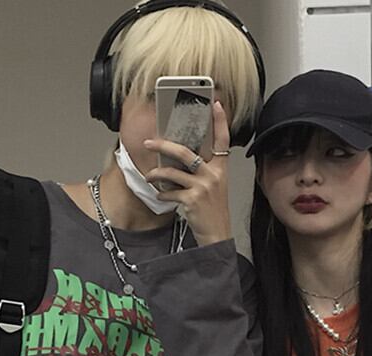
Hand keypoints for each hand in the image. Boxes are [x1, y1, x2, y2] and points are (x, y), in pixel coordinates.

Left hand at [143, 100, 231, 247]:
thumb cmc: (213, 212)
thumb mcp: (214, 188)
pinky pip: (170, 192)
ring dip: (156, 174)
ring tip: (149, 176)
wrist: (217, 235)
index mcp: (221, 169)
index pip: (222, 141)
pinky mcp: (192, 200)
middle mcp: (213, 175)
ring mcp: (203, 187)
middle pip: (185, 152)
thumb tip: (179, 161)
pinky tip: (160, 196)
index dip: (220, 122)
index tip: (215, 105)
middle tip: (150, 143)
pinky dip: (162, 194)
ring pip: (173, 172)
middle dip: (164, 145)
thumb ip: (202, 172)